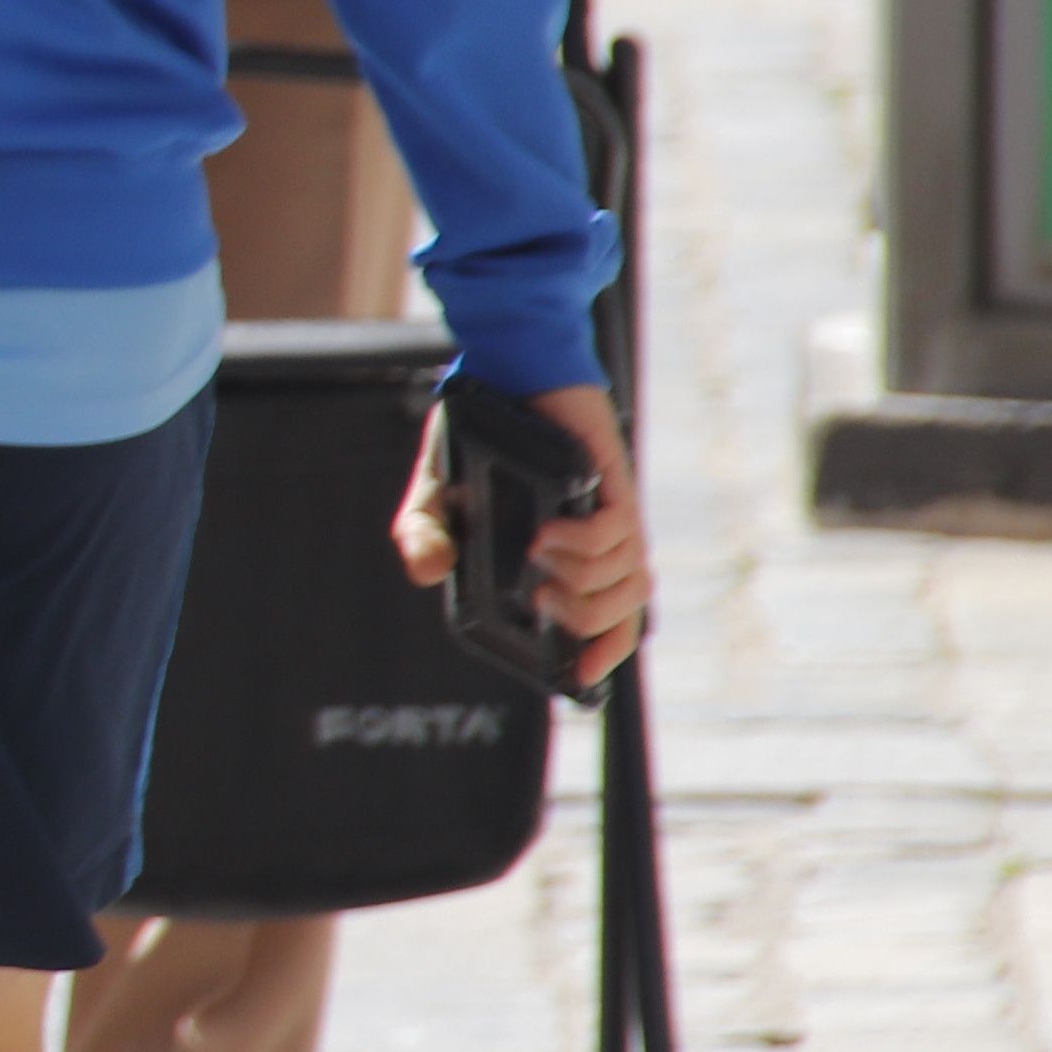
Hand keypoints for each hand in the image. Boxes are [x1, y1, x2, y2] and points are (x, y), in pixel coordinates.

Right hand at [392, 378, 648, 686]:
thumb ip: (421, 537)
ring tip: (541, 565)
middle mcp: (596, 544)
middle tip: (542, 603)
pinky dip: (586, 547)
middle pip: (627, 612)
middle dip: (589, 623)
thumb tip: (425, 573)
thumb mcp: (432, 496)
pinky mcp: (613, 485)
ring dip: (587, 586)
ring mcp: (608, 516)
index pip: (606, 622)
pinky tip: (549, 536)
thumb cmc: (474, 437)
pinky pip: (619, 535)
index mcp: (564, 558)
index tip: (579, 679)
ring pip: (630, 580)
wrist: (502, 372)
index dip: (602, 653)